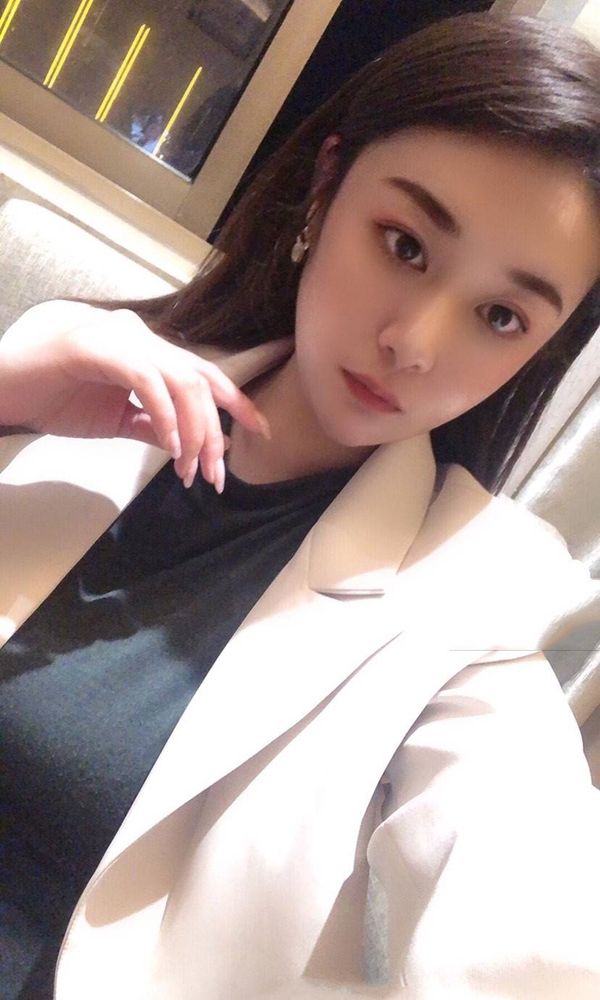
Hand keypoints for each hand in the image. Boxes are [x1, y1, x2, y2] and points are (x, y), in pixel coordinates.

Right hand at [0, 302, 270, 491]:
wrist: (3, 389)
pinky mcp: (99, 347)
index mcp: (149, 353)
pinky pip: (148, 381)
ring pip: (182, 382)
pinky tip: (170, 448)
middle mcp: (143, 338)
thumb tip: (187, 444)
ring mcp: (122, 338)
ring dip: (194, 432)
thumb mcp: (115, 419)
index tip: (261, 433)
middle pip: (201, 382)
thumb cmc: (54, 398)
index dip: (236, 402)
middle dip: (217, 431)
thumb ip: (152, 425)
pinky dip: (166, 416)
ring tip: (191, 471)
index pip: (204, 374)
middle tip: (218, 474)